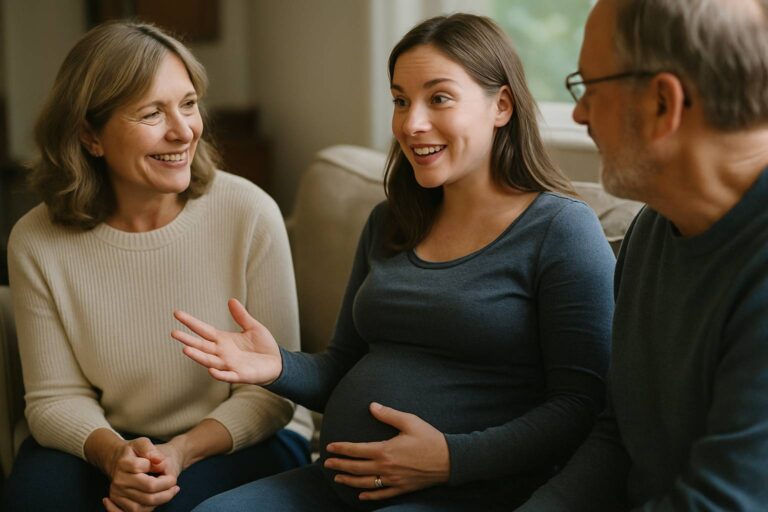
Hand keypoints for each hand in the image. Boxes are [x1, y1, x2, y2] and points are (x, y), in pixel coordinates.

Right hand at [104, 437, 179, 510]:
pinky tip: (159, 499)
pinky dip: (151, 508)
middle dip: (167, 486)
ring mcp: (117, 494)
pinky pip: (137, 511)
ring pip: (144, 504)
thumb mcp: (142, 443)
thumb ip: (150, 449)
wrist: (117, 461)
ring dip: (162, 499)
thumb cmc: (134, 452)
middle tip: (174, 481)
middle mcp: (119, 480)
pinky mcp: (118, 503)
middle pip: (149, 488)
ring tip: (171, 491)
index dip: (160, 466)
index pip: (145, 467)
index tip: (165, 464)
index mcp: (124, 463)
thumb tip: (159, 460)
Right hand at [172, 298, 282, 383]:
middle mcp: (222, 353)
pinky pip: (228, 376)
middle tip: (174, 332)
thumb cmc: (263, 346)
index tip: (177, 314)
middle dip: (188, 340)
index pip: (203, 330)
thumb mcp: (253, 327)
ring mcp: (230, 365)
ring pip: (210, 361)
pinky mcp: (240, 375)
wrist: (277, 363)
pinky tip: (211, 370)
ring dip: (198, 356)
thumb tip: (231, 300)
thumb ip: (241, 316)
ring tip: (185, 350)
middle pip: (201, 346)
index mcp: (223, 340)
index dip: (191, 322)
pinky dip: (219, 374)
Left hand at [324, 402, 449, 500]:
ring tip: (337, 478)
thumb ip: (389, 415)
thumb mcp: (410, 422)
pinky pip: (381, 494)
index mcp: (385, 450)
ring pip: (365, 483)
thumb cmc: (430, 438)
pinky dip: (369, 495)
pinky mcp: (402, 488)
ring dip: (349, 481)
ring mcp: (393, 480)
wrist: (450, 460)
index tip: (330, 447)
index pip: (356, 450)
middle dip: (339, 466)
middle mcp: (386, 468)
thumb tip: (372, 406)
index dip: (341, 449)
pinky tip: (361, 495)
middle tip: (326, 464)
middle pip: (356, 468)